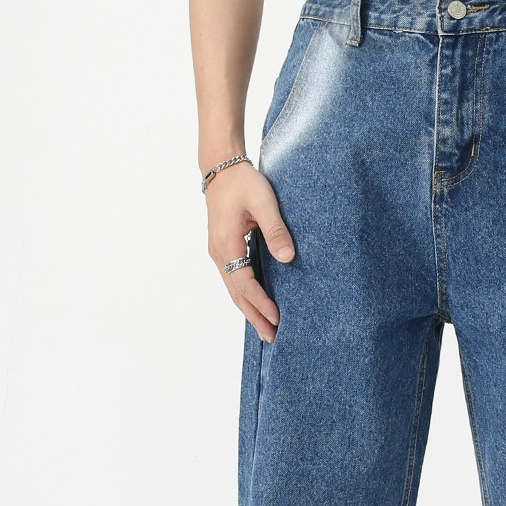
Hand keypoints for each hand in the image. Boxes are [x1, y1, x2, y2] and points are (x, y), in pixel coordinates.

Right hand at [205, 161, 294, 342]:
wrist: (221, 167)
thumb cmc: (243, 182)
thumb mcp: (263, 201)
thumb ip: (276, 229)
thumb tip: (287, 257)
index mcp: (226, 244)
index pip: (245, 283)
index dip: (261, 302)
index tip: (277, 317)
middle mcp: (218, 252)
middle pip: (236, 294)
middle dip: (254, 317)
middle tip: (271, 338)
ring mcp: (219, 252)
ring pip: (234, 289)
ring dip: (249, 310)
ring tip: (266, 329)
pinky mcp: (224, 248)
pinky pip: (234, 279)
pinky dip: (245, 296)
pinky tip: (257, 305)